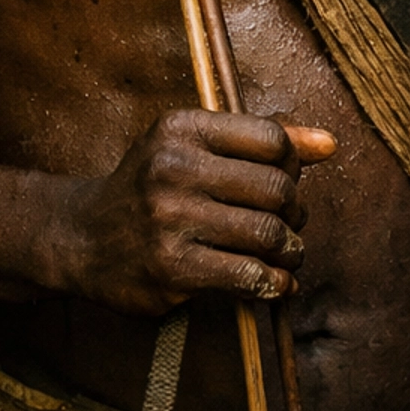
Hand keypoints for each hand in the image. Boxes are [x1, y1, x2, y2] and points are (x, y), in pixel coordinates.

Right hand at [42, 109, 336, 315]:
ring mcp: (170, 219)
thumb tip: (328, 144)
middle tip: (291, 224)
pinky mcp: (171, 268)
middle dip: (296, 211)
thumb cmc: (152, 186)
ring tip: (287, 254)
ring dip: (290, 250)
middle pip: (276, 188)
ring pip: (267, 233)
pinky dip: (273, 282)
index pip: (271, 140)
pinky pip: (246, 275)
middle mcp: (173, 168)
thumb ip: (261, 139)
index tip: (288, 183)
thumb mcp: (194, 145)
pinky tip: (276, 282)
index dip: (293, 166)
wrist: (80, 238)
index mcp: (182, 128)